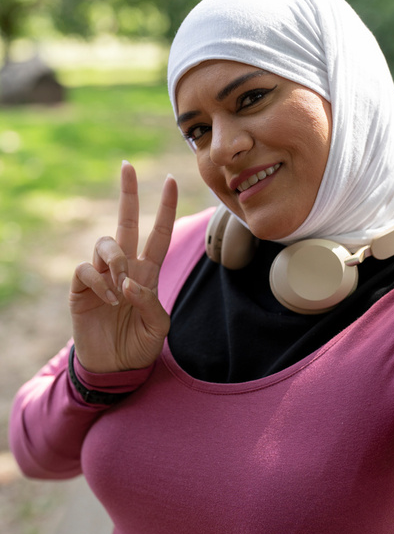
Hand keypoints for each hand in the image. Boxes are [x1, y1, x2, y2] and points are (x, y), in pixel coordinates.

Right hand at [69, 161, 177, 372]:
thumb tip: (129, 283)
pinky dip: (99, 283)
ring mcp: (101, 275)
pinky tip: (109, 300)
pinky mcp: (81, 288)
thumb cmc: (139, 346)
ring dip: (116, 261)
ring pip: (106, 243)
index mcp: (148, 273)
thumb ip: (150, 302)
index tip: (172, 180)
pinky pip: (86, 270)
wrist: (114, 367)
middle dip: (127, 194)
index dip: (165, 209)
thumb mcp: (158, 327)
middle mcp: (125, 268)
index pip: (159, 234)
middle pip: (126, 223)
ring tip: (121, 290)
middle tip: (127, 166)